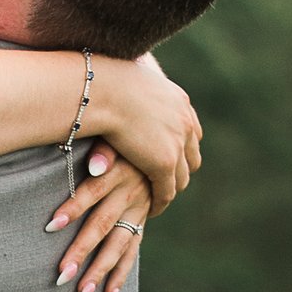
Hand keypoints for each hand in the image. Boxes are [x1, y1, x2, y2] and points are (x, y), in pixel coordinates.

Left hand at [47, 147, 154, 291]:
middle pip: (103, 226)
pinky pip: (132, 251)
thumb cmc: (121, 133)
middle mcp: (131, 193)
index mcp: (119, 171)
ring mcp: (139, 209)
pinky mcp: (142, 219)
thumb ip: (104, 150)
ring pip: (118, 245)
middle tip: (61, 276)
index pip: (92, 192)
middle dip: (82, 251)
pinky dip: (121, 275)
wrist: (156, 137)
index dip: (73, 208)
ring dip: (100, 271)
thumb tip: (93, 165)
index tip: (50, 226)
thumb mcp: (115, 135)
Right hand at [84, 54, 201, 208]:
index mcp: (179, 101)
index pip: (190, 130)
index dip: (181, 147)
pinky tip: (152, 208)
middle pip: (192, 155)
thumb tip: (122, 94)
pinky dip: (160, 201)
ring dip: (171, 188)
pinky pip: (167, 191)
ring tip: (157, 198)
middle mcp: (185, 122)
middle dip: (181, 169)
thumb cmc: (101, 83)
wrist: (100, 89)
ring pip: (182, 176)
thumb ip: (133, 95)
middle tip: (166, 181)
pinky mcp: (165, 162)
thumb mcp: (126, 83)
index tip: (171, 156)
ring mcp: (177, 143)